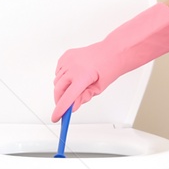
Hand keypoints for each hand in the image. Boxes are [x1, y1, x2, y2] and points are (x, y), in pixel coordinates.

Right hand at [52, 2, 168, 120]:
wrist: (113, 51)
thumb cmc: (110, 66)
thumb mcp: (99, 88)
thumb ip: (84, 98)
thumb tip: (73, 106)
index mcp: (82, 76)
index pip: (67, 98)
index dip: (60, 110)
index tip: (56, 117)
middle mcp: (73, 67)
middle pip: (58, 89)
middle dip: (60, 100)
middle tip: (66, 106)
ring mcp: (68, 59)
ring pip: (57, 80)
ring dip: (62, 87)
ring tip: (76, 86)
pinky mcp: (67, 55)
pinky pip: (59, 70)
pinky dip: (62, 76)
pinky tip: (73, 77)